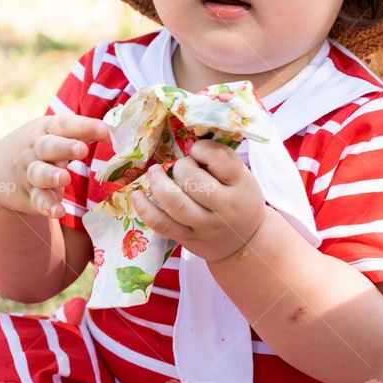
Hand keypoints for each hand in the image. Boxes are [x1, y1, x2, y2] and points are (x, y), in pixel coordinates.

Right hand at [0, 113, 109, 219]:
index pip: (64, 125)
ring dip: (51, 176)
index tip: (105, 130)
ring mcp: (30, 173)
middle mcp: (36, 150)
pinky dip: (47, 206)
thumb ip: (83, 133)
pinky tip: (58, 211)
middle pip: (48, 147)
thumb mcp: (56, 134)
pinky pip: (38, 200)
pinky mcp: (29, 195)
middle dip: (64, 147)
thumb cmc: (40, 147)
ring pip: (39, 173)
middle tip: (82, 150)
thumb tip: (114, 131)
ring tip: (64, 178)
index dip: (84, 126)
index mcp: (46, 130)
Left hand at [130, 139, 265, 262]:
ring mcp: (205, 226)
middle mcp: (224, 208)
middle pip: (194, 182)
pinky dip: (145, 209)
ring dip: (159, 183)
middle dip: (181, 167)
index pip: (220, 160)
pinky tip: (137, 195)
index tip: (196, 150)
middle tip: (181, 166)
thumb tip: (187, 139)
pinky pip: (161, 224)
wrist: (245, 242)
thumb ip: (222, 160)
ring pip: (176, 204)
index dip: (202, 149)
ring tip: (155, 172)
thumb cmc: (240, 200)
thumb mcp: (242, 177)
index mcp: (241, 186)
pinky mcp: (188, 239)